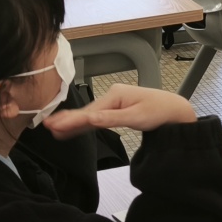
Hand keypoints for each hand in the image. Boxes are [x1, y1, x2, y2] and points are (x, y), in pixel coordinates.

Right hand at [45, 83, 196, 137]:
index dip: (71, 120)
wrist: (173, 110)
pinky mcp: (116, 109)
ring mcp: (113, 102)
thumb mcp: (136, 117)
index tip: (56, 125)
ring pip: (89, 114)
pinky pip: (97, 116)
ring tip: (54, 127)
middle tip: (48, 126)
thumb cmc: (159, 112)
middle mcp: (111, 95)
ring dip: (72, 121)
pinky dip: (84, 122)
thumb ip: (112, 119)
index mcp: (115, 95)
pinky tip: (73, 126)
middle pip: (86, 111)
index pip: (89, 111)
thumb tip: (91, 119)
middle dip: (67, 119)